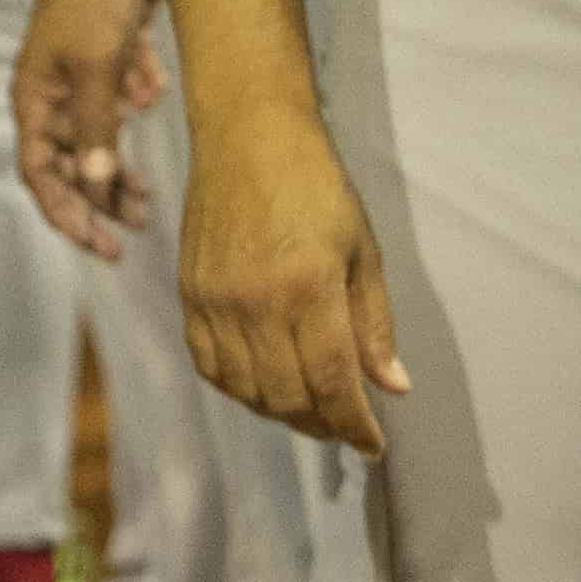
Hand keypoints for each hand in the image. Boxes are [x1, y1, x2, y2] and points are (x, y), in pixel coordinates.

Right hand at [11, 0, 163, 260]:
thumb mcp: (96, 66)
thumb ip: (96, 127)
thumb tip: (96, 183)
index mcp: (34, 97)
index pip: (39, 173)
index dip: (66, 212)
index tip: (99, 245)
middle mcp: (51, 91)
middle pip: (70, 162)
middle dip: (99, 198)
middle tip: (134, 229)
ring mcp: (79, 73)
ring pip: (98, 136)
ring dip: (122, 165)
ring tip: (148, 199)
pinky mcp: (108, 56)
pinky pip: (120, 97)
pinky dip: (137, 97)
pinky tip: (154, 86)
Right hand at [181, 99, 406, 450]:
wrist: (247, 135)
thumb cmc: (316, 185)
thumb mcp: (362, 249)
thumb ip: (374, 323)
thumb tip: (391, 387)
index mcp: (309, 287)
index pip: (334, 384)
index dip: (356, 426)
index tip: (374, 446)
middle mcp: (256, 303)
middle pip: (288, 398)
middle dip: (323, 424)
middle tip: (346, 424)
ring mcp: (215, 302)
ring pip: (247, 392)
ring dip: (283, 412)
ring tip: (311, 406)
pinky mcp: (189, 297)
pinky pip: (211, 368)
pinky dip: (240, 389)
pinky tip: (265, 383)